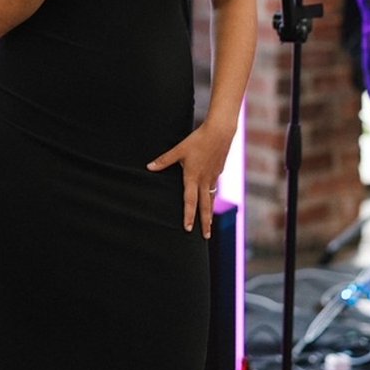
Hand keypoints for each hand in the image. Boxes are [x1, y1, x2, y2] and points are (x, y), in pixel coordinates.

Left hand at [147, 123, 230, 238]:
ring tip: (209, 225)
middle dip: (205, 223)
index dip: (189, 216)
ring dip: (210, 213)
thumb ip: (164, 160)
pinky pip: (215, 188)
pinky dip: (213, 197)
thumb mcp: (178, 149)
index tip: (188, 229)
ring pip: (211, 199)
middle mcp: (204, 180)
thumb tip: (149, 167)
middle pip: (205, 206)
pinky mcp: (218, 171)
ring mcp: (213, 177)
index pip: (190, 201)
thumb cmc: (198, 140)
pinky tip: (211, 200)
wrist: (220, 132)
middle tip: (206, 237)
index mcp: (193, 177)